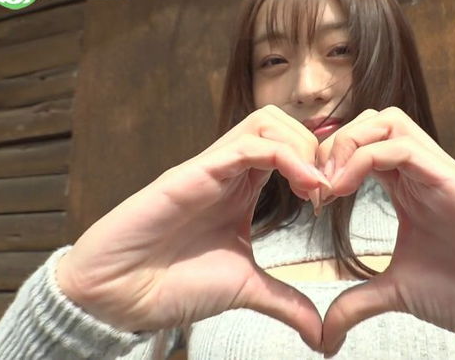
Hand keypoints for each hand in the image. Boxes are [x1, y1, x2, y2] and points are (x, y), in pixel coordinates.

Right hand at [56, 105, 331, 350]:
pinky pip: (248, 145)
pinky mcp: (194, 172)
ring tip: (317, 187)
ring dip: (302, 146)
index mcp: (240, 188)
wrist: (120, 297)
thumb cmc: (173, 284)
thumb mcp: (245, 289)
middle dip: (316, 147)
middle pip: (281, 122)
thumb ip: (284, 301)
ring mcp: (210, 168)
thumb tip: (320, 334)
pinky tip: (306, 187)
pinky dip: (287, 157)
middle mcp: (227, 171)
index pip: (287, 147)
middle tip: (330, 189)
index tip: (335, 198)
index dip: (319, 163)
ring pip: (265, 121)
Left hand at [314, 107, 454, 354]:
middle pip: (372, 121)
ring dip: (349, 142)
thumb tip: (326, 333)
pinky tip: (345, 188)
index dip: (328, 160)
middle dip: (334, 143)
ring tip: (329, 182)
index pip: (364, 146)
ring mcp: (440, 173)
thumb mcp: (398, 293)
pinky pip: (407, 147)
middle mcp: (422, 173)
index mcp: (409, 189)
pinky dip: (366, 157)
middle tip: (314, 184)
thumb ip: (359, 303)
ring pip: (388, 121)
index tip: (309, 196)